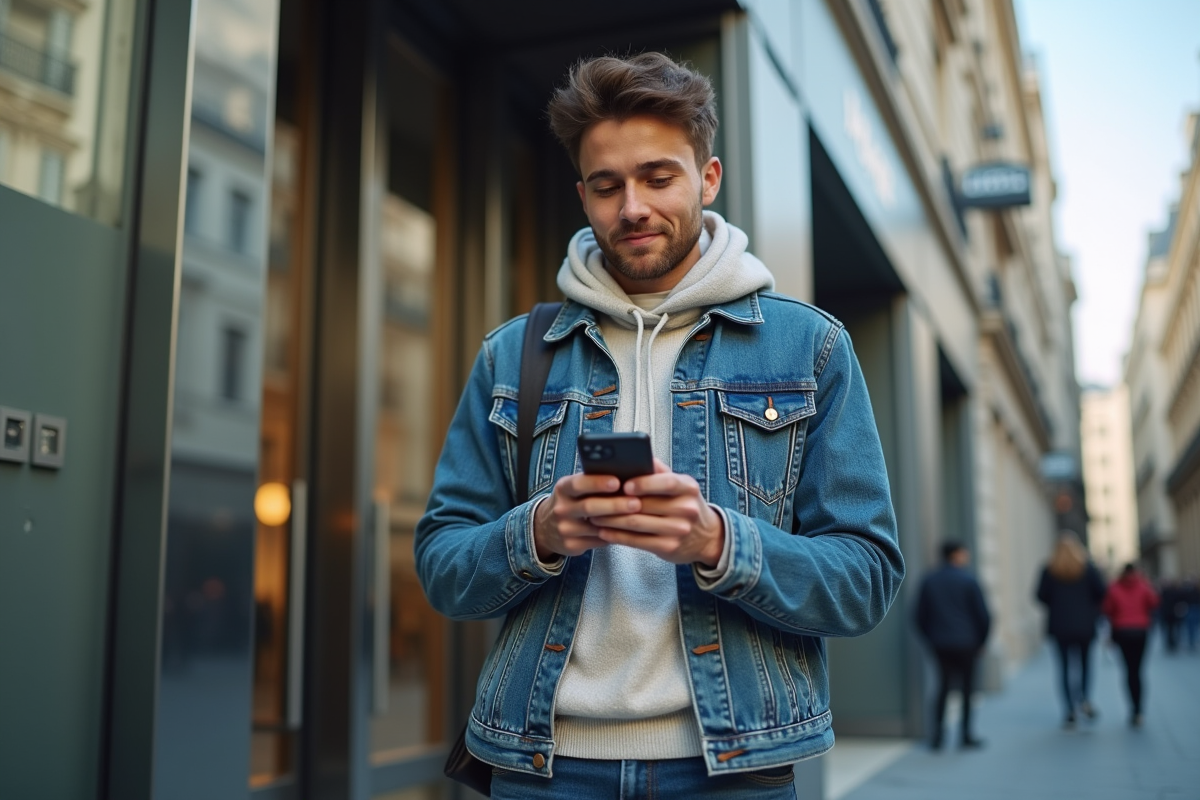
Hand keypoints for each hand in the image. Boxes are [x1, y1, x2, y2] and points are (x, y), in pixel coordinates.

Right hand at [533, 473, 643, 559]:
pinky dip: (615, 535)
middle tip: (636, 503)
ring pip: (596, 527)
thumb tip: (626, 476)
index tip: (617, 481)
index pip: (578, 484)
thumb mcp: (574, 488)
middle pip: (589, 507)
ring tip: (639, 518)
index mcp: (563, 488)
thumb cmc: (571, 501)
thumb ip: (593, 482)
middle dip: (614, 504)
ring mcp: (565, 529)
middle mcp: (561, 508)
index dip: (598, 482)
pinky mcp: (571, 545)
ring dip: (619, 523)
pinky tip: (629, 531)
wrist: (546, 528)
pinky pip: (598, 541)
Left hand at [589, 459, 724, 566]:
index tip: (624, 485)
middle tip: (595, 500)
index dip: (644, 483)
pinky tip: (604, 532)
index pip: (667, 482)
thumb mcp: (680, 485)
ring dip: (611, 520)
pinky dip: (617, 536)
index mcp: (688, 487)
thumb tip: (636, 456)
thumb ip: (659, 471)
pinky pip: (637, 541)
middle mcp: (686, 509)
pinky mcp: (668, 547)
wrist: (706, 537)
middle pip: (645, 505)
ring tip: (594, 516)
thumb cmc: (684, 504)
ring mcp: (678, 530)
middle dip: (616, 503)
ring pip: (637, 523)